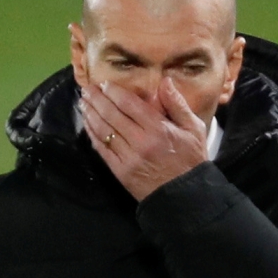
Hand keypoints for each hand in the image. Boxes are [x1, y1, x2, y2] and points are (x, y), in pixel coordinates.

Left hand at [79, 77, 208, 200]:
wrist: (184, 196)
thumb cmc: (191, 160)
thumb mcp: (194, 128)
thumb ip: (177, 104)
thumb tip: (164, 81)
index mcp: (158, 128)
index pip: (128, 104)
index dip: (113, 92)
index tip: (104, 83)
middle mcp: (140, 141)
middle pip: (111, 114)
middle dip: (97, 99)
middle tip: (86, 88)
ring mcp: (128, 157)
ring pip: (103, 130)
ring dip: (91, 114)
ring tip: (83, 103)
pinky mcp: (120, 171)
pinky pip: (102, 149)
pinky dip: (92, 134)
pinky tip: (87, 124)